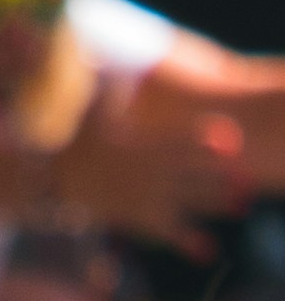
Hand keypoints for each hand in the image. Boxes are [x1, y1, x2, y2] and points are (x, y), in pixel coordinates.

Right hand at [57, 68, 252, 246]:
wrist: (54, 177)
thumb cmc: (76, 137)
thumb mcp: (91, 106)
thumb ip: (107, 84)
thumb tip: (104, 52)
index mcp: (138, 141)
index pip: (176, 138)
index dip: (203, 138)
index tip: (230, 138)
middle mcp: (145, 170)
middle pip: (190, 172)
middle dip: (218, 173)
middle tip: (246, 175)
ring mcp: (143, 196)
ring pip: (187, 201)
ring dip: (216, 203)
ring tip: (241, 203)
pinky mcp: (138, 219)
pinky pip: (167, 232)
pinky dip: (189, 242)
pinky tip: (208, 248)